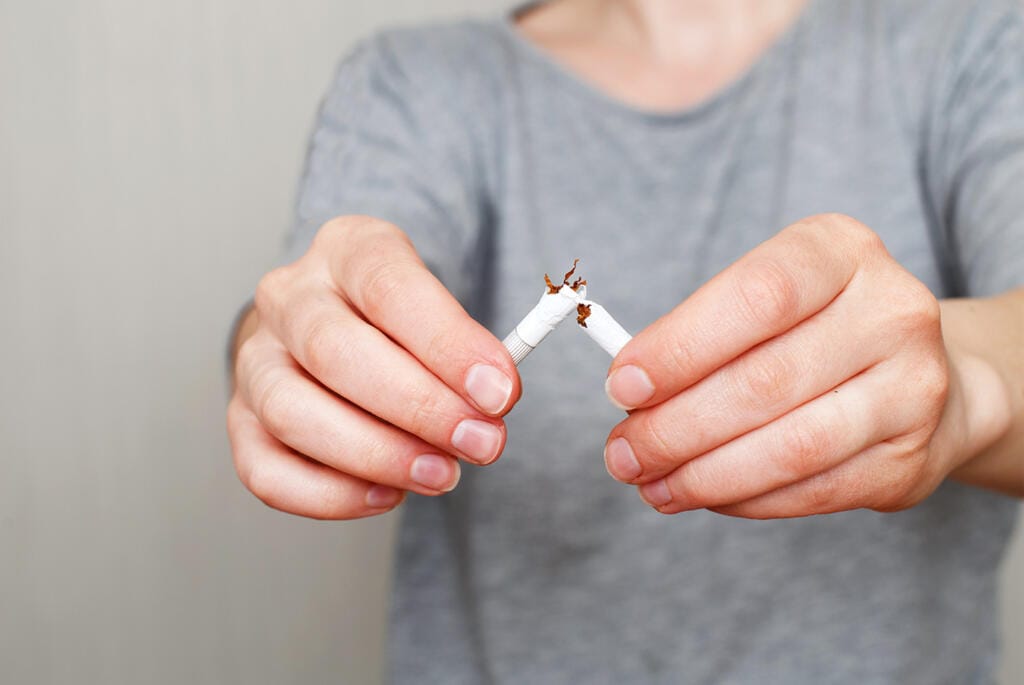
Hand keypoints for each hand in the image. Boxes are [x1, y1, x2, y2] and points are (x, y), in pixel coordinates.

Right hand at [228, 216, 518, 518]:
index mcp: (346, 250)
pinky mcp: (241, 421)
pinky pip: (266, 471)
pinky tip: (388, 494)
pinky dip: (331, 495)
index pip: (389, 288)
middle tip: (480, 442)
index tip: (499, 392)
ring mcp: (255, 360)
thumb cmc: (402, 321)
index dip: (447, 345)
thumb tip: (491, 402)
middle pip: (334, 351)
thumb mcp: (442, 309)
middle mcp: (288, 297)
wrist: (344, 324)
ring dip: (376, 454)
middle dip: (419, 407)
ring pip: (292, 412)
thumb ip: (468, 351)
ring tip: (442, 474)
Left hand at [603, 214, 971, 517]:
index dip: (680, 348)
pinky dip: (745, 500)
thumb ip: (701, 334)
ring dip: (704, 475)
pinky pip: (814, 491)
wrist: (924, 377)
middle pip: (765, 381)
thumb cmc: (814, 331)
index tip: (622, 387)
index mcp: (841, 251)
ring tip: (653, 484)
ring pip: (792, 448)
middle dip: (674, 428)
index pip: (757, 297)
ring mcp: (914, 388)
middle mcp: (891, 313)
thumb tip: (629, 394)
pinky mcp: (911, 458)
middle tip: (623, 455)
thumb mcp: (764, 298)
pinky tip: (704, 495)